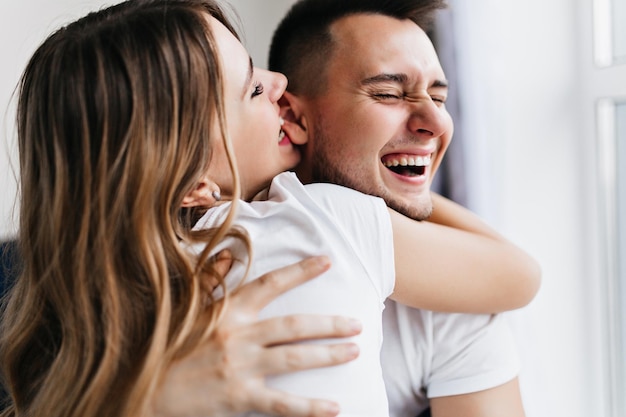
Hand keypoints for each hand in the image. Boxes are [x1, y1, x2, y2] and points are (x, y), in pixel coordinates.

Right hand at [152, 256, 361, 416]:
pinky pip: (283, 404)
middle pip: (294, 325)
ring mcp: (240, 367)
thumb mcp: (188, 308)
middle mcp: (238, 335)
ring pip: (295, 358)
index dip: (301, 271)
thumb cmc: (168, 344)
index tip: (327, 260)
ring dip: (328, 354)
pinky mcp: (239, 397)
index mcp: (226, 310)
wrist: (142, 388)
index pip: (270, 283)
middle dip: (329, 323)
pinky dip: (310, 407)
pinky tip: (335, 406)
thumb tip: (229, 254)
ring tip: (354, 350)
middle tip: (357, 323)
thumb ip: (211, 281)